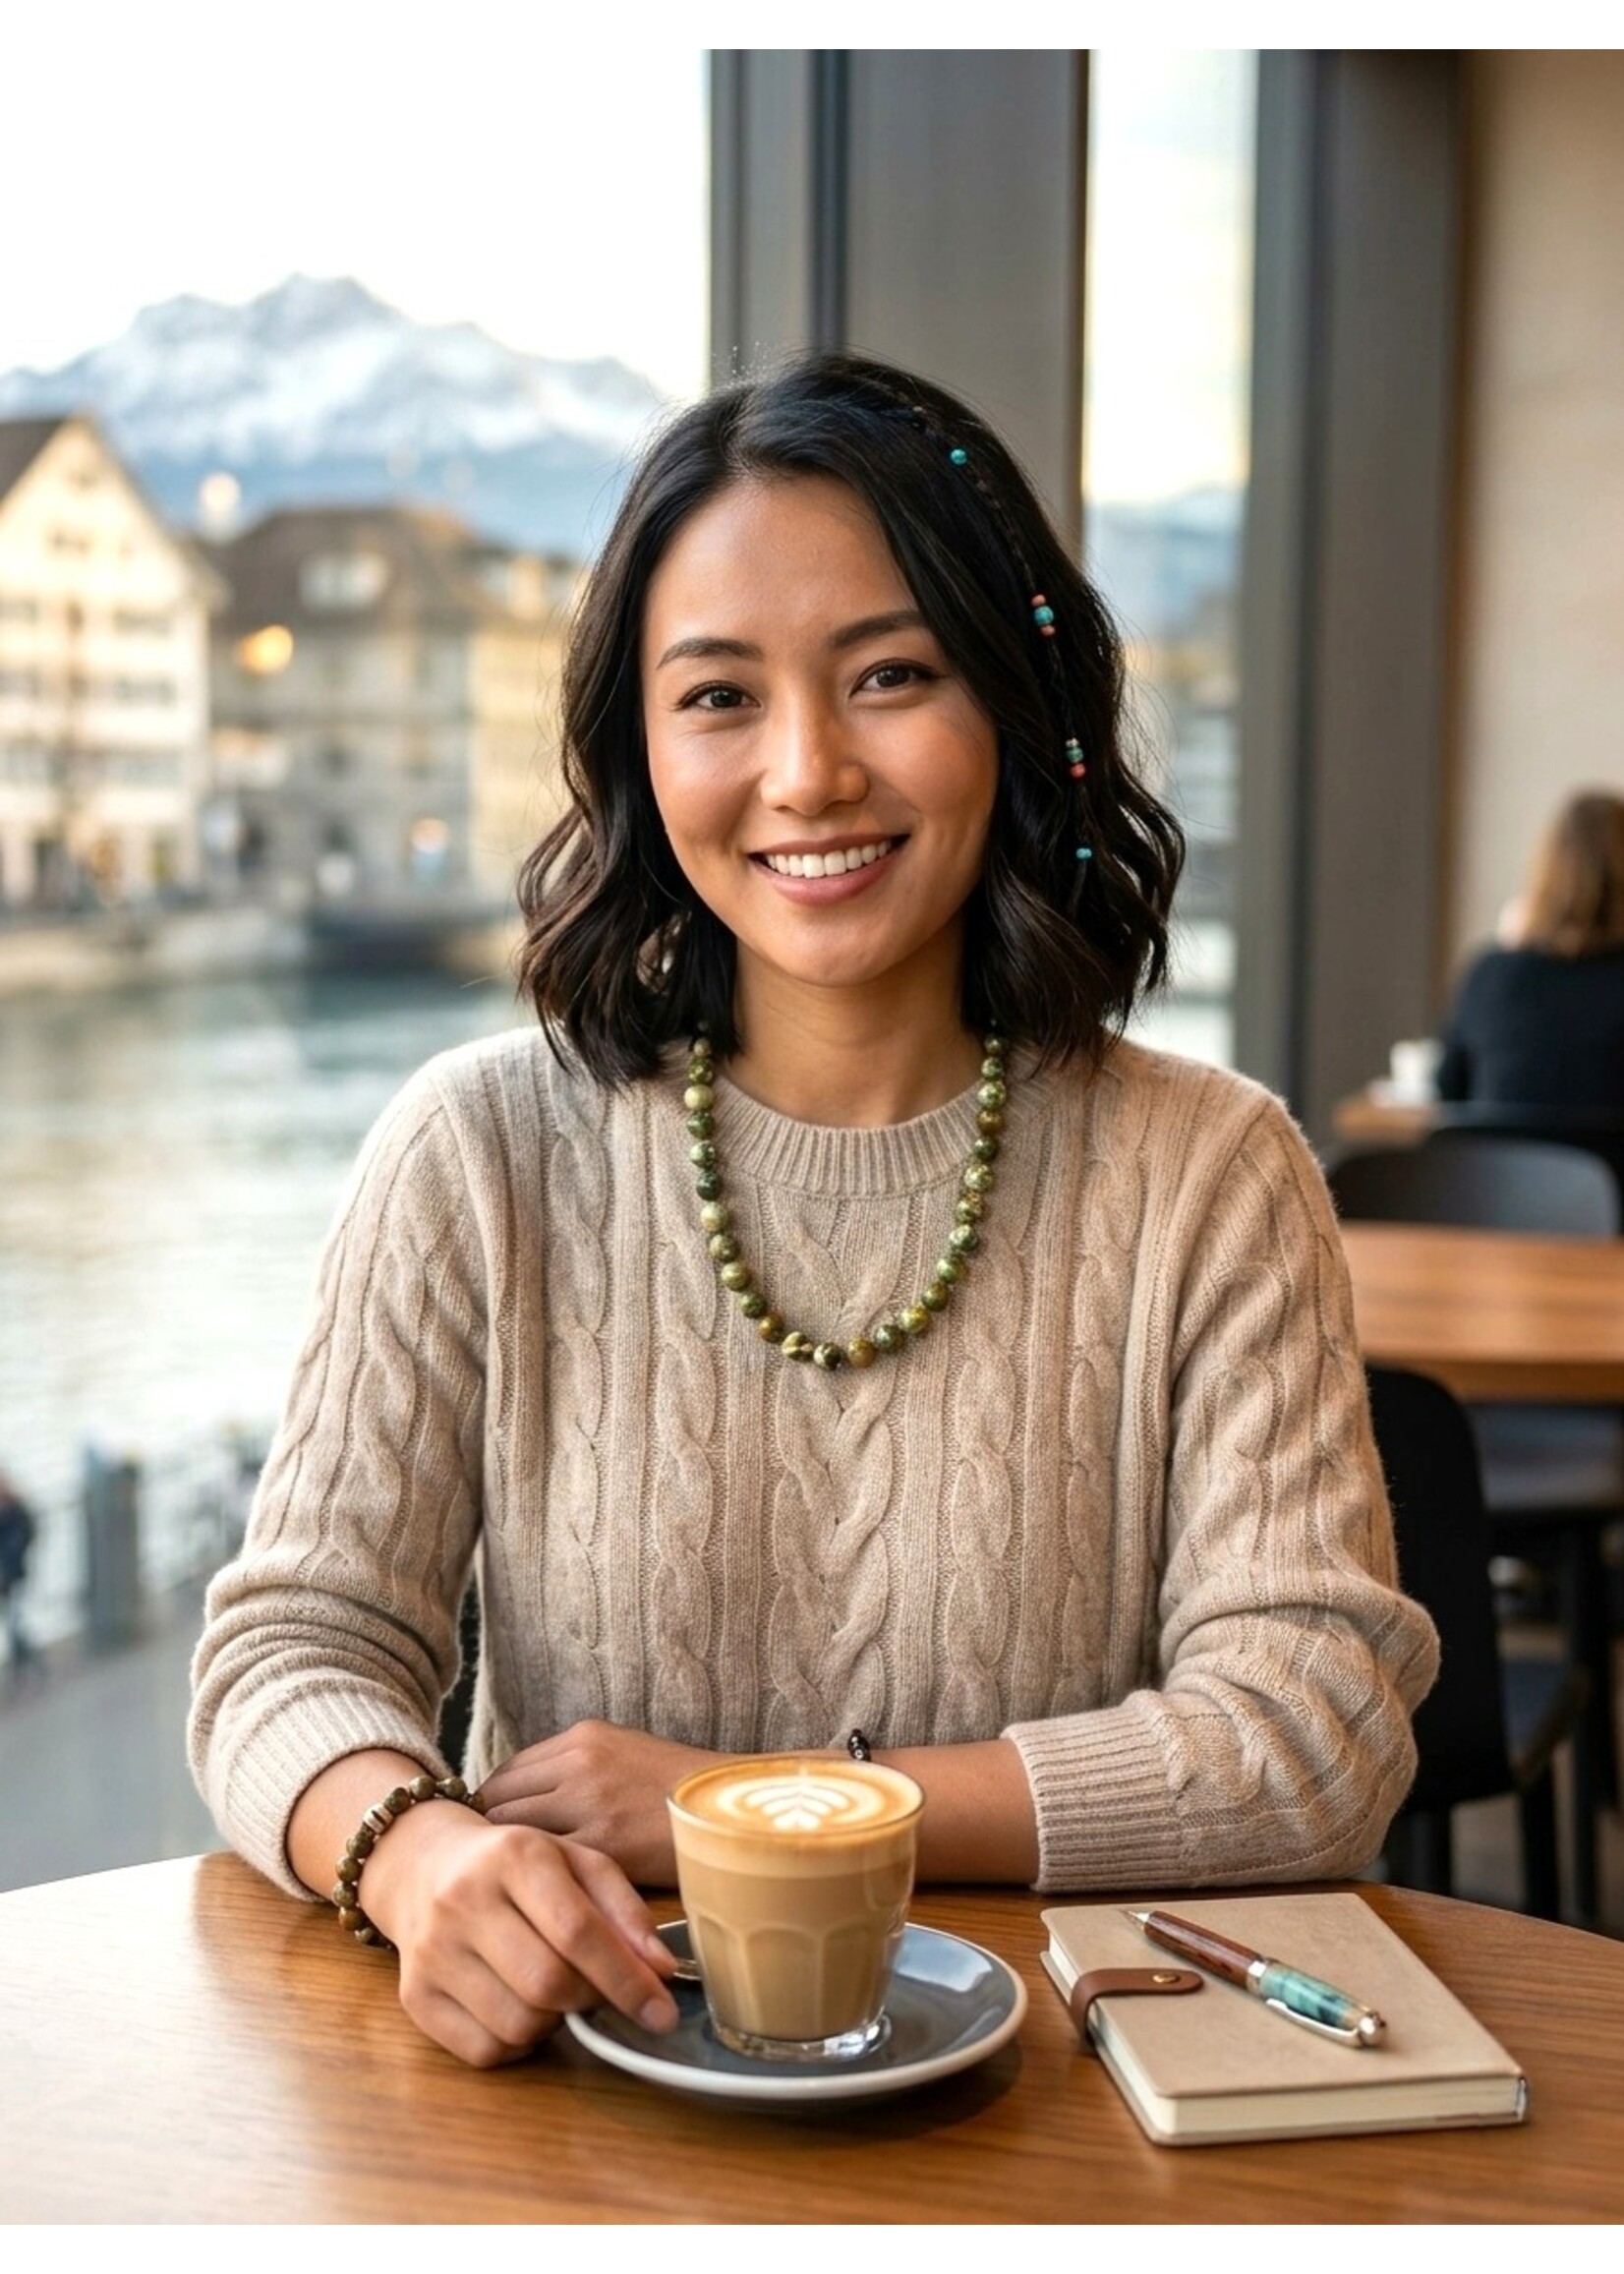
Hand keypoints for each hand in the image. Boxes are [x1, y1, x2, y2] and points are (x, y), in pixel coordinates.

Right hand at [356, 1794, 679, 2069]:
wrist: (423, 1865)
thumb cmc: (515, 1866)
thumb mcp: (576, 1862)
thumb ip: (624, 1909)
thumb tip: (662, 1970)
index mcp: (514, 1856)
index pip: (577, 1930)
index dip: (627, 1979)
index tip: (662, 2012)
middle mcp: (465, 1901)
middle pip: (548, 1983)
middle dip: (591, 1998)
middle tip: (599, 1988)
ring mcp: (432, 1951)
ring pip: (518, 2024)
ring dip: (554, 2021)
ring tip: (552, 1988)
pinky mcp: (414, 1996)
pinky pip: (484, 2051)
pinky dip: (517, 2043)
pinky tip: (519, 2006)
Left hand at [477, 1720, 718, 1882]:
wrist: (737, 1806)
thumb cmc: (682, 1790)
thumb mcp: (626, 1754)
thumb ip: (576, 1770)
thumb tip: (527, 1802)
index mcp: (584, 1737)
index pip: (508, 1771)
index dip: (493, 1808)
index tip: (494, 1837)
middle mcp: (579, 1762)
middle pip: (499, 1801)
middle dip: (491, 1838)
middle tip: (496, 1871)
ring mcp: (590, 1803)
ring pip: (514, 1834)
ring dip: (509, 1864)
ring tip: (514, 1888)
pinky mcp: (606, 1844)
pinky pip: (548, 1865)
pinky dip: (540, 1884)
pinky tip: (546, 1898)